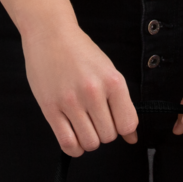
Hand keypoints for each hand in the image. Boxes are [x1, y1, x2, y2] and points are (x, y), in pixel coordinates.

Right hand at [22, 21, 137, 156]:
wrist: (50, 33)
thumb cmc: (81, 54)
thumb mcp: (108, 73)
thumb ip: (122, 105)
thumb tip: (132, 138)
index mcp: (113, 81)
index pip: (127, 125)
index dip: (121, 128)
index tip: (112, 119)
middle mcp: (93, 91)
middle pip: (108, 136)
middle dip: (103, 132)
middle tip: (94, 118)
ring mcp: (70, 101)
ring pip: (90, 143)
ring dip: (88, 140)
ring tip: (83, 125)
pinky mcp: (50, 108)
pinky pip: (68, 143)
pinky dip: (74, 148)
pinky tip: (73, 137)